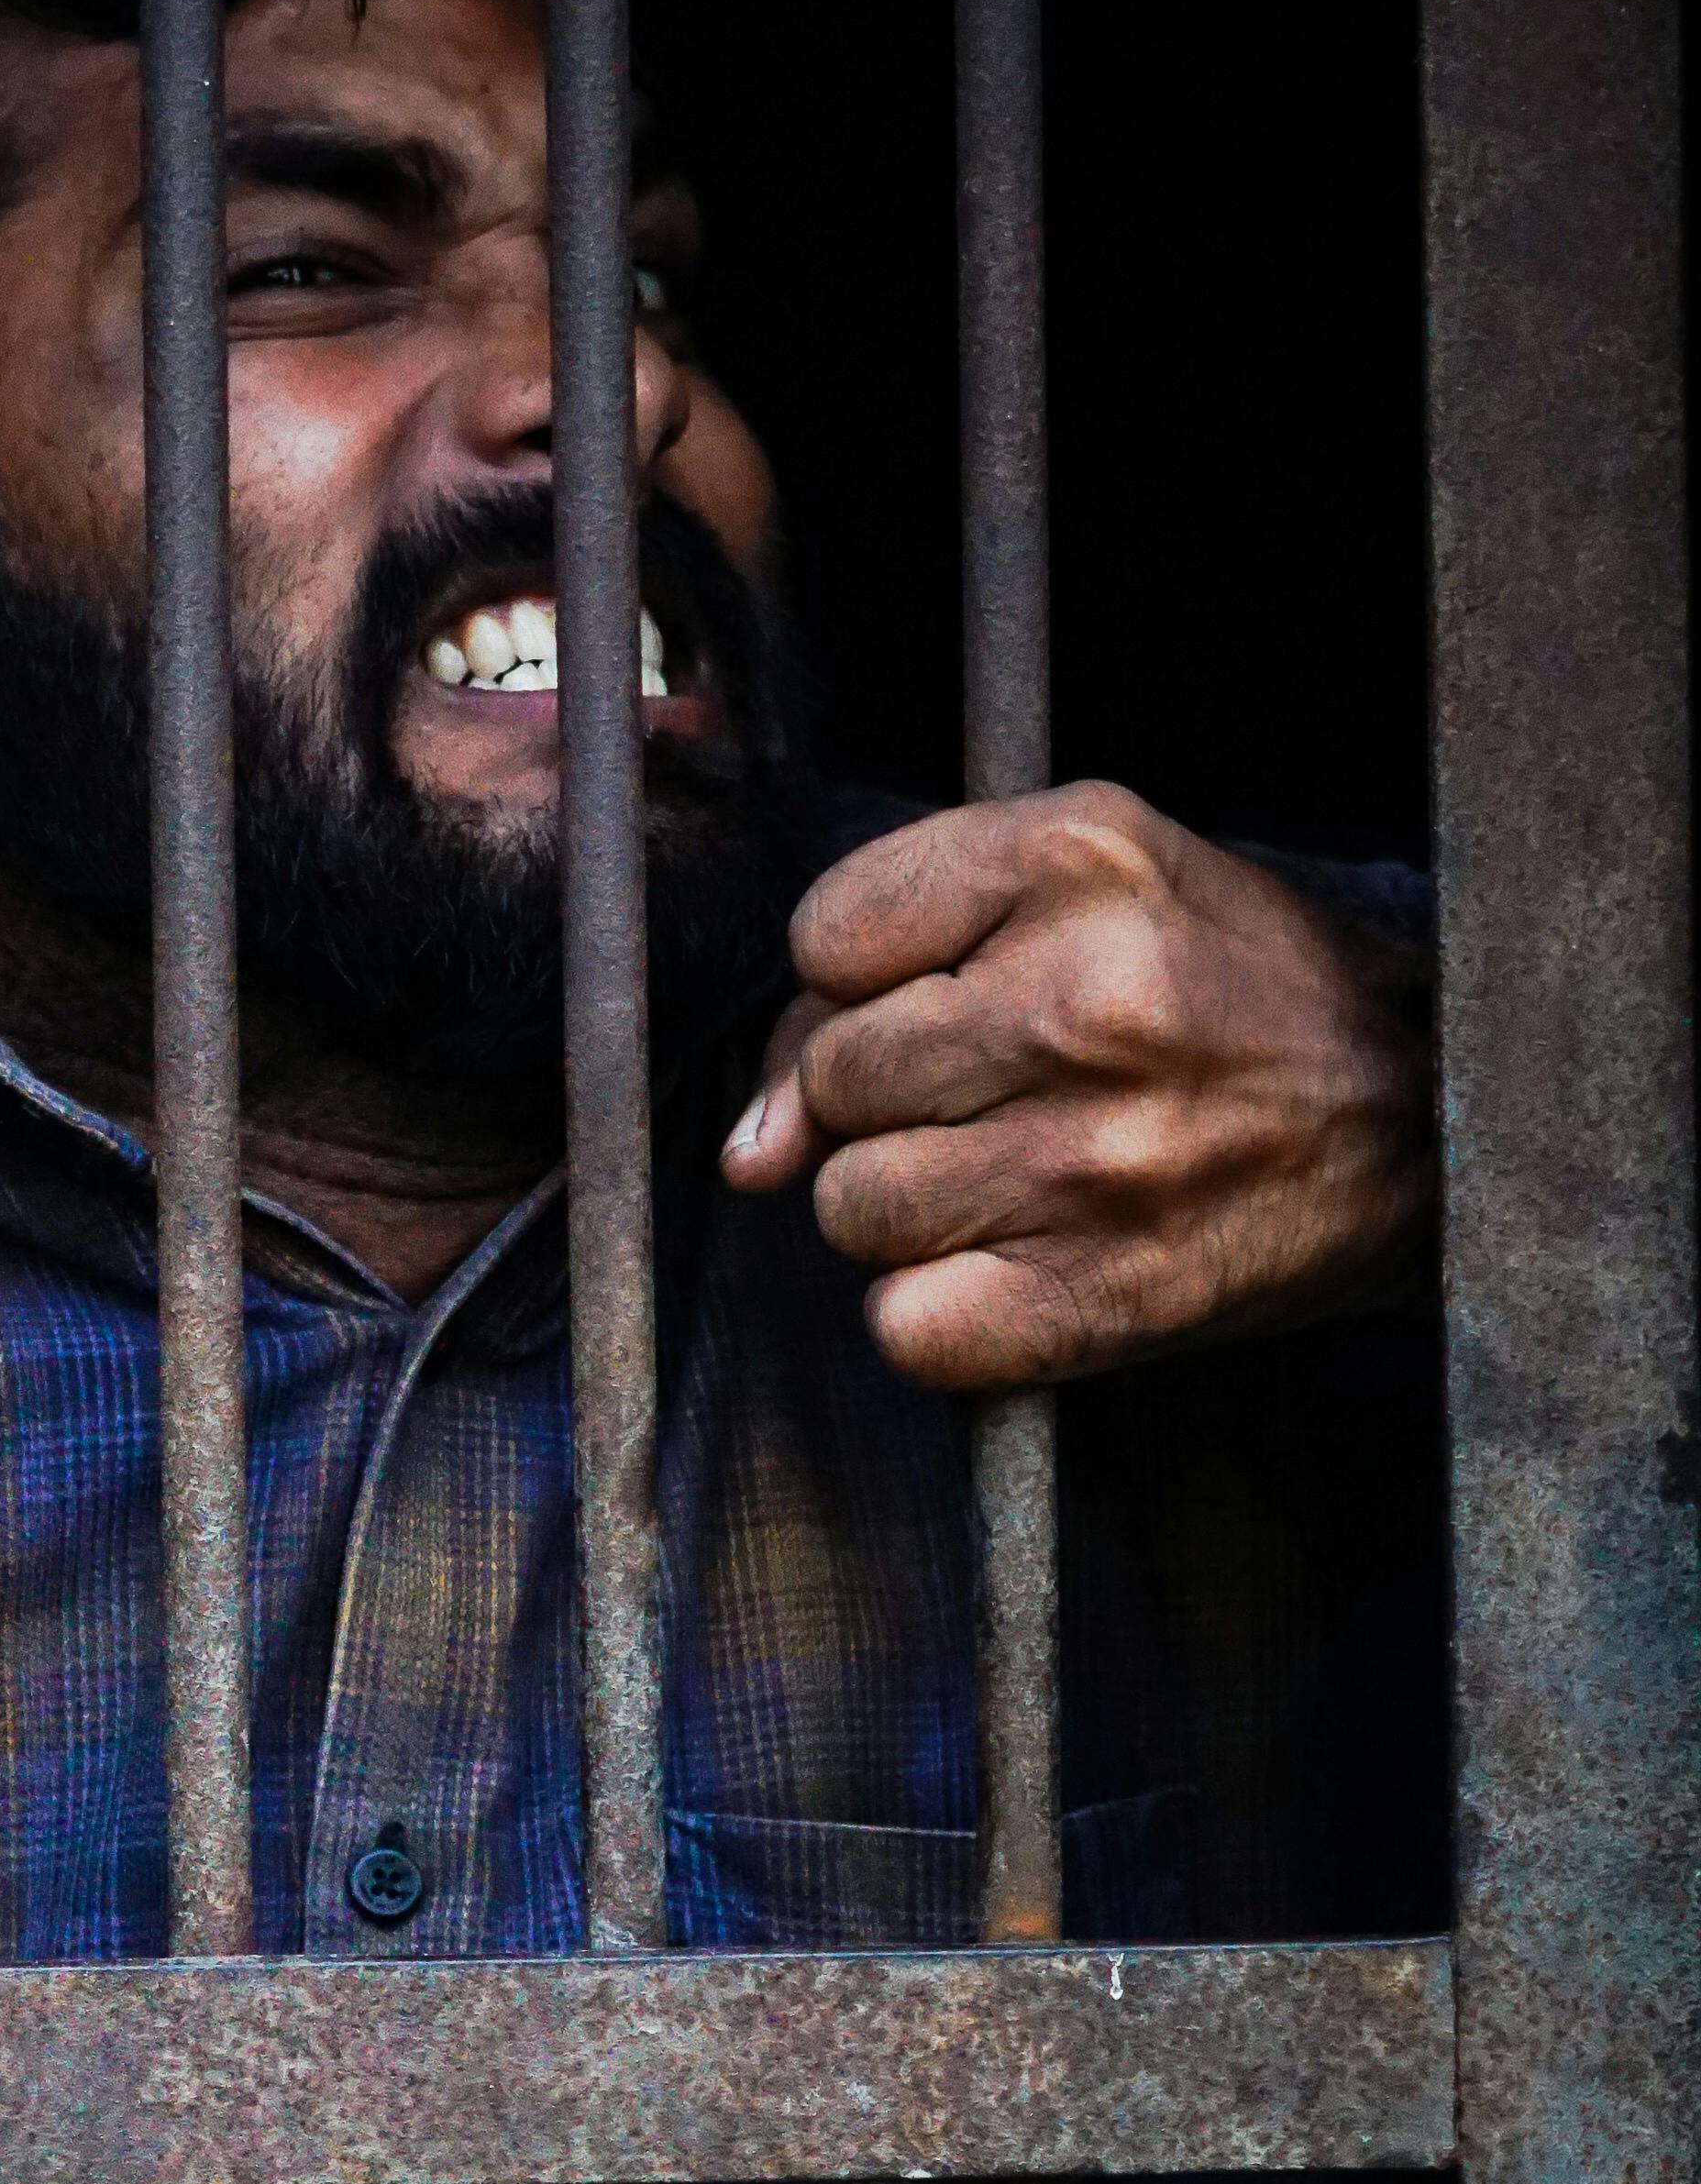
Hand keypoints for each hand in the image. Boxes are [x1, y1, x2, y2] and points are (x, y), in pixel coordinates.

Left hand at [719, 781, 1432, 1388]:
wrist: (1435, 1122)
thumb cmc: (1240, 992)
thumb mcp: (1095, 892)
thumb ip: (892, 965)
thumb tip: (748, 1151)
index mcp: (1078, 855)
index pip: (823, 934)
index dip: (864, 981)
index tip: (957, 995)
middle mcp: (1083, 999)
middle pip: (831, 1079)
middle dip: (888, 1100)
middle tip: (1005, 1096)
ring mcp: (1093, 1157)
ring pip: (851, 1208)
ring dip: (911, 1211)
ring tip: (1024, 1177)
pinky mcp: (1103, 1295)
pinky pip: (906, 1327)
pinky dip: (943, 1315)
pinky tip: (1028, 1264)